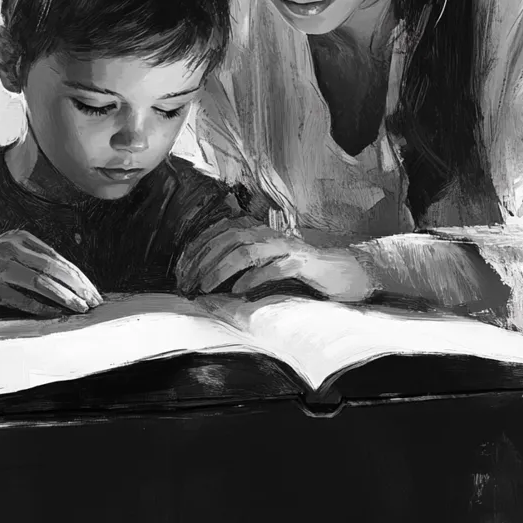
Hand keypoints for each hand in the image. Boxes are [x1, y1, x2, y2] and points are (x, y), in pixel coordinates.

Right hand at [0, 230, 102, 316]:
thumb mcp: (11, 260)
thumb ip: (37, 264)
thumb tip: (76, 283)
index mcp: (18, 237)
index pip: (57, 257)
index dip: (78, 276)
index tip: (93, 291)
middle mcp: (8, 246)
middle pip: (53, 267)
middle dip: (77, 286)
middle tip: (93, 301)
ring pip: (41, 282)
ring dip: (64, 297)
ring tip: (80, 308)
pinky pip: (22, 298)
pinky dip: (41, 308)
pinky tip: (56, 315)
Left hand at [177, 218, 371, 300]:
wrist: (343, 272)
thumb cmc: (298, 271)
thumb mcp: (264, 264)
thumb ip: (239, 264)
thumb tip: (202, 278)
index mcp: (256, 231)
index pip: (216, 233)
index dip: (194, 251)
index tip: (179, 273)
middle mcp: (268, 234)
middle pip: (226, 239)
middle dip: (202, 261)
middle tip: (187, 285)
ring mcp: (286, 247)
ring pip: (246, 250)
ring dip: (221, 268)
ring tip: (205, 287)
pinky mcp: (303, 263)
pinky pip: (275, 267)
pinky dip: (254, 278)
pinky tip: (239, 291)